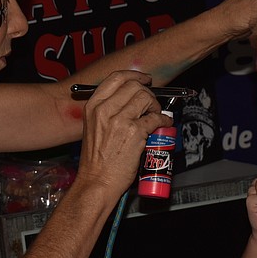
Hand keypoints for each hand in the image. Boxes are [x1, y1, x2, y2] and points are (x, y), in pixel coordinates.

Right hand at [76, 70, 169, 196]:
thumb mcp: (93, 127)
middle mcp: (104, 110)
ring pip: (146, 98)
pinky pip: (155, 118)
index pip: (116, 77)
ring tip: (155, 116)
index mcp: (93, 106)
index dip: (135, 75)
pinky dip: (164, 120)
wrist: (96, 182)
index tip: (144, 79)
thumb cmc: (96, 161)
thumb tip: (130, 100)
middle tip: (152, 105)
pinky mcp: (134, 132)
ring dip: (156, 106)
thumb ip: (107, 111)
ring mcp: (119, 120)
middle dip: (148, 93)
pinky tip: (163, 124)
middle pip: (134, 86)